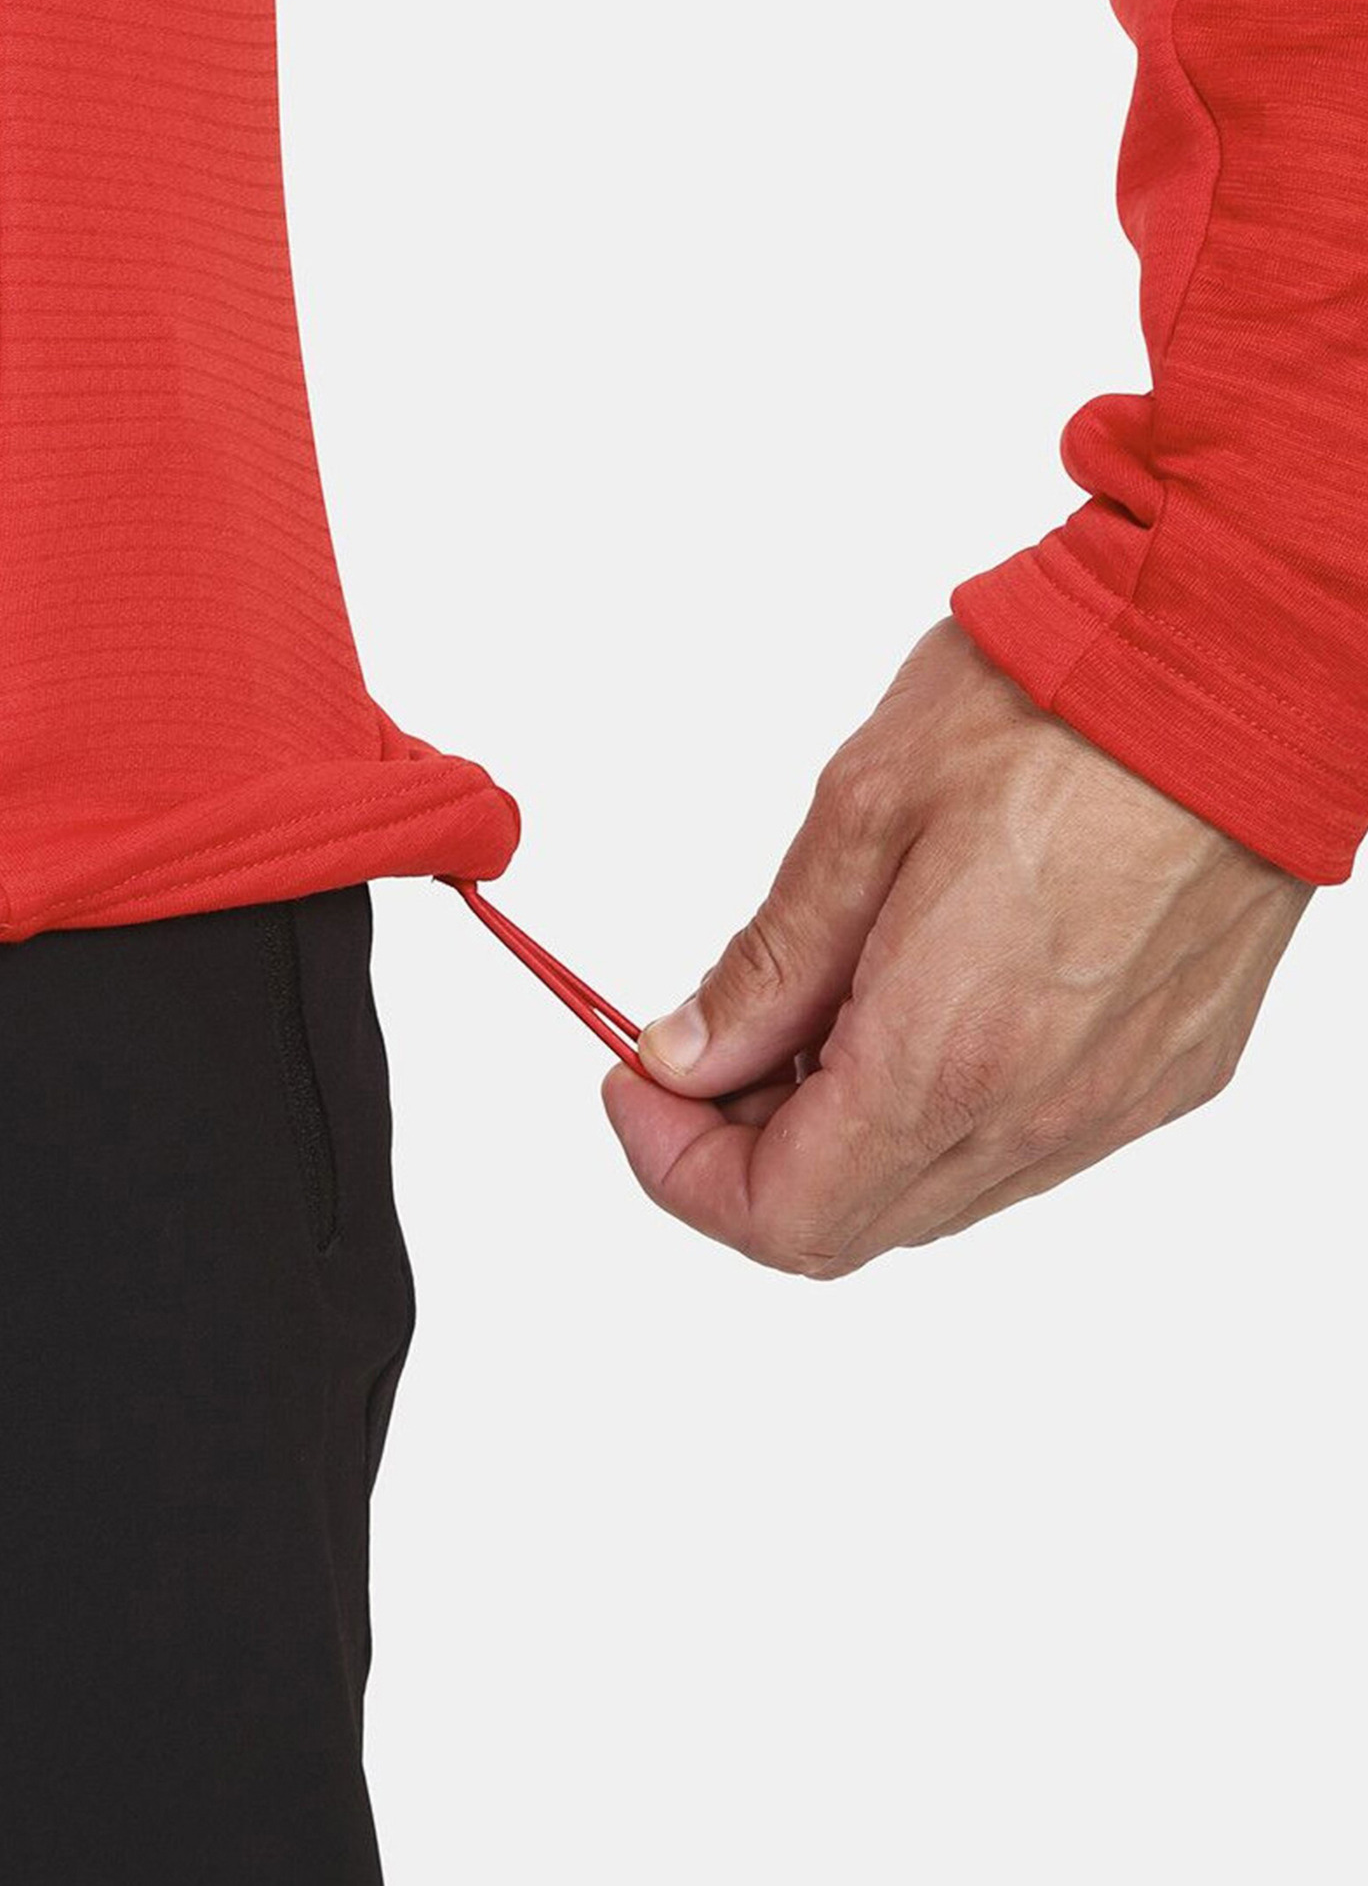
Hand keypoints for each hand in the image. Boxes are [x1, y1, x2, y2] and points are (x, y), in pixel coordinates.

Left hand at [602, 620, 1313, 1277]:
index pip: (780, 1215)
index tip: (641, 1088)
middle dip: (748, 1155)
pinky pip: (1022, 1150)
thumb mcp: (861, 814)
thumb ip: (769, 965)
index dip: (678, 1172)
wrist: (1245, 660)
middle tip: (712, 1047)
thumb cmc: (1060, 707)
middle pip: (849, 1225)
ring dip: (842, 1139)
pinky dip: (938, 1113)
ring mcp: (1113, 1104)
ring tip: (815, 1014)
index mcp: (948, 1054)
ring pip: (934, 1196)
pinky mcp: (1167, 1074)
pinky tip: (920, 1008)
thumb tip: (689, 1053)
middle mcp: (1038, 1112)